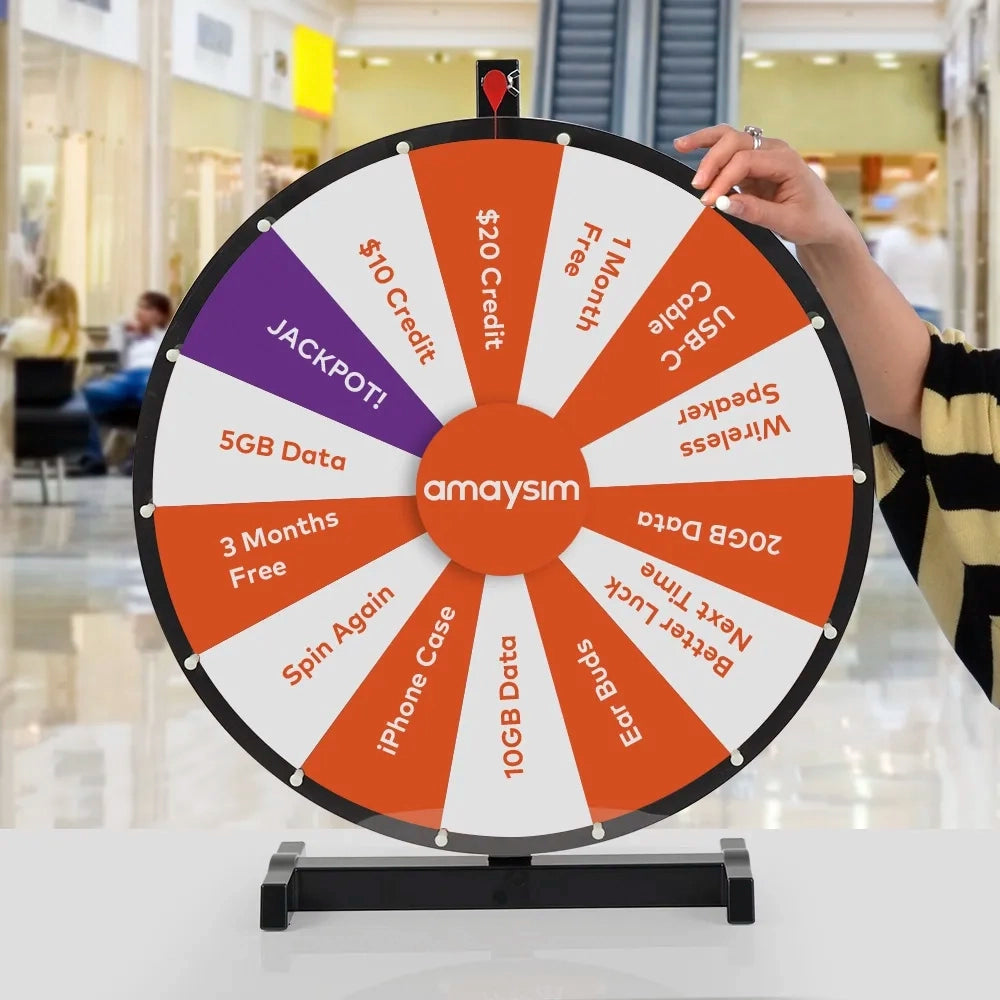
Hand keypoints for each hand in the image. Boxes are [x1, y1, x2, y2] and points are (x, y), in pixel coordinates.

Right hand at [674, 125, 856, 247]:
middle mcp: (774, 151)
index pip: (745, 161)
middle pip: (734, 142)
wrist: (825, 222)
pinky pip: (728, 152)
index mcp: (786, 161)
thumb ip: (755, 212)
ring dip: (705, 143)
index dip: (723, 179)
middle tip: (697, 186)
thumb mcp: (787, 222)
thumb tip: (723, 204)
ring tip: (681, 146)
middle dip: (712, 162)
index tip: (708, 202)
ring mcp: (763, 156)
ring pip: (729, 138)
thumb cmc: (813, 221)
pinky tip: (689, 147)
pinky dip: (708, 149)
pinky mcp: (753, 166)